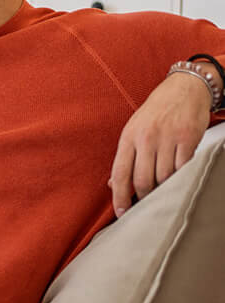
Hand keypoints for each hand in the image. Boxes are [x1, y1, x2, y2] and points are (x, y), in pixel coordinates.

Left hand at [109, 72, 210, 216]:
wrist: (184, 89)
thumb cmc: (156, 112)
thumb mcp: (133, 129)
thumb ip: (125, 157)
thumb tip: (113, 184)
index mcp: (128, 137)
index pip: (120, 173)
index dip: (120, 197)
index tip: (121, 213)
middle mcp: (146, 138)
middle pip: (143, 180)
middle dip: (144, 198)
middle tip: (146, 206)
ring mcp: (168, 138)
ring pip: (164, 177)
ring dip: (164, 189)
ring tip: (163, 192)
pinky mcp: (188, 139)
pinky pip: (183, 168)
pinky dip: (181, 177)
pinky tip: (179, 178)